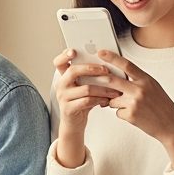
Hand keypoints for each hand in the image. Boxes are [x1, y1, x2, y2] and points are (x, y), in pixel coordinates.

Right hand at [52, 49, 125, 167]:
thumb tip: (108, 63)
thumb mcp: (83, 86)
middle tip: (106, 70)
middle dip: (92, 69)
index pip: (59, 62)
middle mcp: (61, 85)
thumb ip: (89, 76)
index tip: (74, 50)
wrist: (75, 123)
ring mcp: (63, 97)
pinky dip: (100, 100)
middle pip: (73, 71)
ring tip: (114, 90)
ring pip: (85, 88)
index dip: (65, 55)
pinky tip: (107, 100)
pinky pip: (87, 101)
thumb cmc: (81, 102)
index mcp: (64, 76)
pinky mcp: (69, 109)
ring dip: (103, 88)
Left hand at [96, 51, 173, 168]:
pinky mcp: (131, 115)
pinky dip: (122, 114)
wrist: (171, 125)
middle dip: (100, 80)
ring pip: (112, 99)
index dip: (112, 57)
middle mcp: (140, 89)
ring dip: (114, 103)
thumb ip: (137, 81)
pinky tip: (134, 115)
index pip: (126, 65)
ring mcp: (134, 102)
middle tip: (93, 78)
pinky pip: (117, 112)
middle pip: (112, 80)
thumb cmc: (162, 106)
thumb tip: (119, 76)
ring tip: (130, 107)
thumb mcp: (153, 87)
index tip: (101, 52)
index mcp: (146, 80)